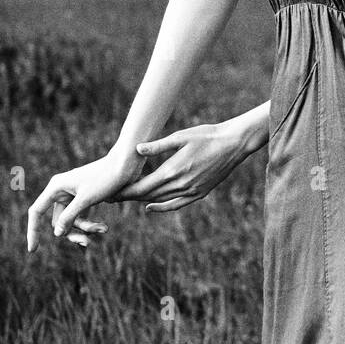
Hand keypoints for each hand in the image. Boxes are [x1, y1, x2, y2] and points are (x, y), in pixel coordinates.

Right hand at [26, 146, 146, 253]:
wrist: (125, 164)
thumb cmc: (105, 178)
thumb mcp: (87, 199)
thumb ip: (70, 216)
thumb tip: (57, 234)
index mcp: (56, 187)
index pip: (37, 212)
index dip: (33, 231)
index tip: (32, 250)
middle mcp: (60, 191)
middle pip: (58, 221)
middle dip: (72, 232)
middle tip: (87, 243)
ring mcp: (72, 195)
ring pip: (71, 221)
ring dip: (85, 228)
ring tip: (104, 229)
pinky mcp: (83, 198)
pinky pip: (80, 217)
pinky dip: (90, 224)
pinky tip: (103, 228)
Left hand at [115, 120, 252, 213]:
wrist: (234, 144)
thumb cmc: (206, 135)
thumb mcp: (180, 136)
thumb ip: (158, 146)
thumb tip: (136, 150)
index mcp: (172, 170)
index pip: (142, 187)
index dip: (125, 191)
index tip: (111, 193)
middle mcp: (180, 184)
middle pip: (148, 196)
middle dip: (129, 197)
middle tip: (112, 197)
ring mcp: (191, 191)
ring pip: (160, 200)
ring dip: (142, 201)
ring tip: (127, 199)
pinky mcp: (200, 193)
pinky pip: (177, 205)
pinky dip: (162, 208)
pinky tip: (151, 208)